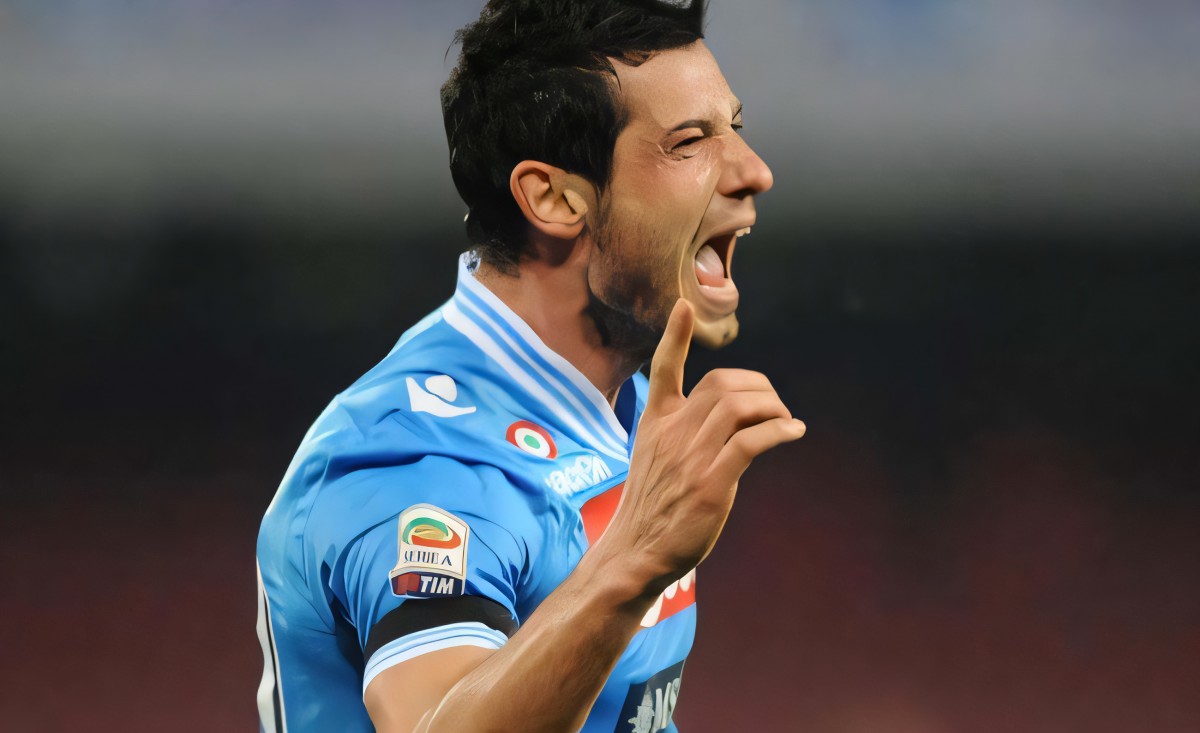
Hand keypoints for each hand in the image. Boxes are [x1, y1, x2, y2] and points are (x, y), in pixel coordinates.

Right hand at [601, 299, 805, 594]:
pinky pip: (751, 441)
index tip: (683, 306)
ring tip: (786, 420)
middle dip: (759, 387)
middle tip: (775, 405)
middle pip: (722, 385)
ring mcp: (690, 458)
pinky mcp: (710, 484)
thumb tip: (723, 418)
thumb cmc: (652, 507)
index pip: (662, 370)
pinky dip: (778, 430)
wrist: (636, 551)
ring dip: (772, 407)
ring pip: (738, 407)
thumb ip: (680, 432)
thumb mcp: (655, 458)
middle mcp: (671, 433)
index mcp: (655, 423)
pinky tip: (792, 432)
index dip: (674, 337)